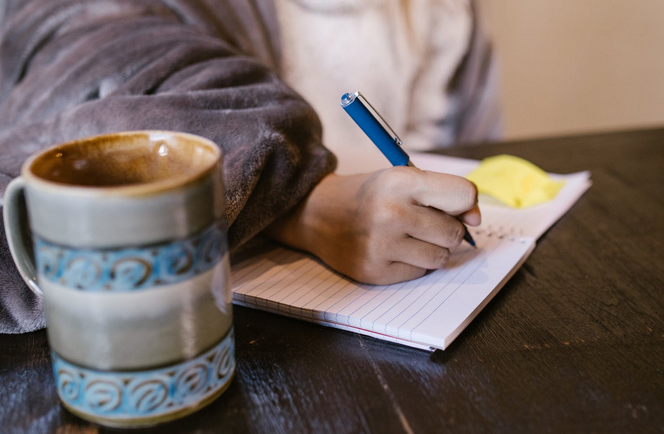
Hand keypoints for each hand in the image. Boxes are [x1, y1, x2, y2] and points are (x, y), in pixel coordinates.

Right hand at [264, 166, 480, 284]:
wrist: (317, 214)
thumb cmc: (370, 196)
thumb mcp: (403, 180)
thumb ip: (444, 194)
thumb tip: (476, 222)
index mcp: (400, 181)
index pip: (463, 195)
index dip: (465, 204)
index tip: (456, 208)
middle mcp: (391, 212)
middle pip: (453, 233)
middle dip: (445, 229)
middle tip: (422, 222)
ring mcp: (382, 245)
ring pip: (440, 257)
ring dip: (431, 249)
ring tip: (407, 237)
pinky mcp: (375, 271)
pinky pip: (419, 273)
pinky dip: (412, 263)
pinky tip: (392, 250)